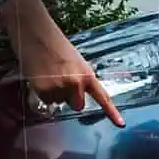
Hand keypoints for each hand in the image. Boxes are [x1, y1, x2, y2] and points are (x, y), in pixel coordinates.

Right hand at [0, 0, 122, 124]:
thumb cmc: (55, 45)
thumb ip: (80, 78)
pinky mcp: (45, 91)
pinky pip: (46, 100)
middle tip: (60, 82)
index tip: (121, 124)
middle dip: (70, 99)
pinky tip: (41, 77)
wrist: (37, 34)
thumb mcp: (75, 61)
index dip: (112, 112)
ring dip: (54, 92)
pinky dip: (43, 92)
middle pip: (78, 106)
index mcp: (87, 74)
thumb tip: (76, 95)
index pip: (103, 97)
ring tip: (48, 74)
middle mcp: (76, 83)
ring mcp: (61, 88)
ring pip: (59, 102)